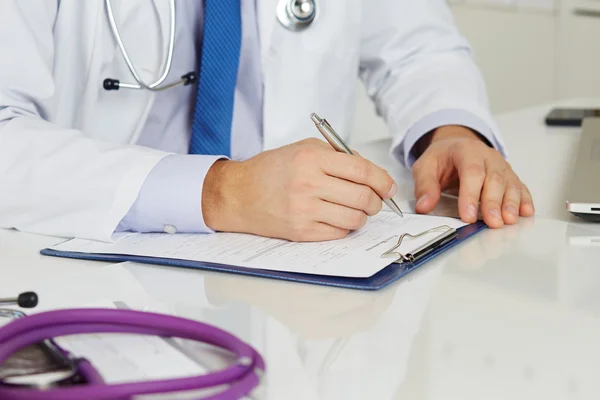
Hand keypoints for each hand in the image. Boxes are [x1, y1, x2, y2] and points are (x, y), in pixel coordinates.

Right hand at [202, 138, 396, 240]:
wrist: (239, 194)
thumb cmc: (271, 171)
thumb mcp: (304, 149)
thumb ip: (338, 156)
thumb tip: (372, 174)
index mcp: (311, 159)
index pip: (363, 171)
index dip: (383, 181)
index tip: (389, 187)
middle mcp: (308, 184)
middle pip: (363, 197)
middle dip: (376, 201)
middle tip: (374, 200)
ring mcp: (304, 211)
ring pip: (355, 219)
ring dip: (362, 216)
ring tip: (354, 209)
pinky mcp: (301, 232)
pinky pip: (339, 233)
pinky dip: (344, 227)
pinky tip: (336, 218)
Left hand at [412, 126, 533, 227]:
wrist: (456, 145)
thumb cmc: (442, 158)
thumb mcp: (425, 166)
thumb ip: (424, 186)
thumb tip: (424, 206)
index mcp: (466, 151)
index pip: (471, 172)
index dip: (470, 195)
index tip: (467, 215)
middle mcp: (488, 157)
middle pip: (494, 179)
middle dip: (493, 203)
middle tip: (492, 222)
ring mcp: (501, 166)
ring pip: (510, 183)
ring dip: (511, 203)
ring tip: (509, 220)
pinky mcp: (509, 176)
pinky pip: (520, 187)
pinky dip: (524, 200)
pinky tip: (526, 212)